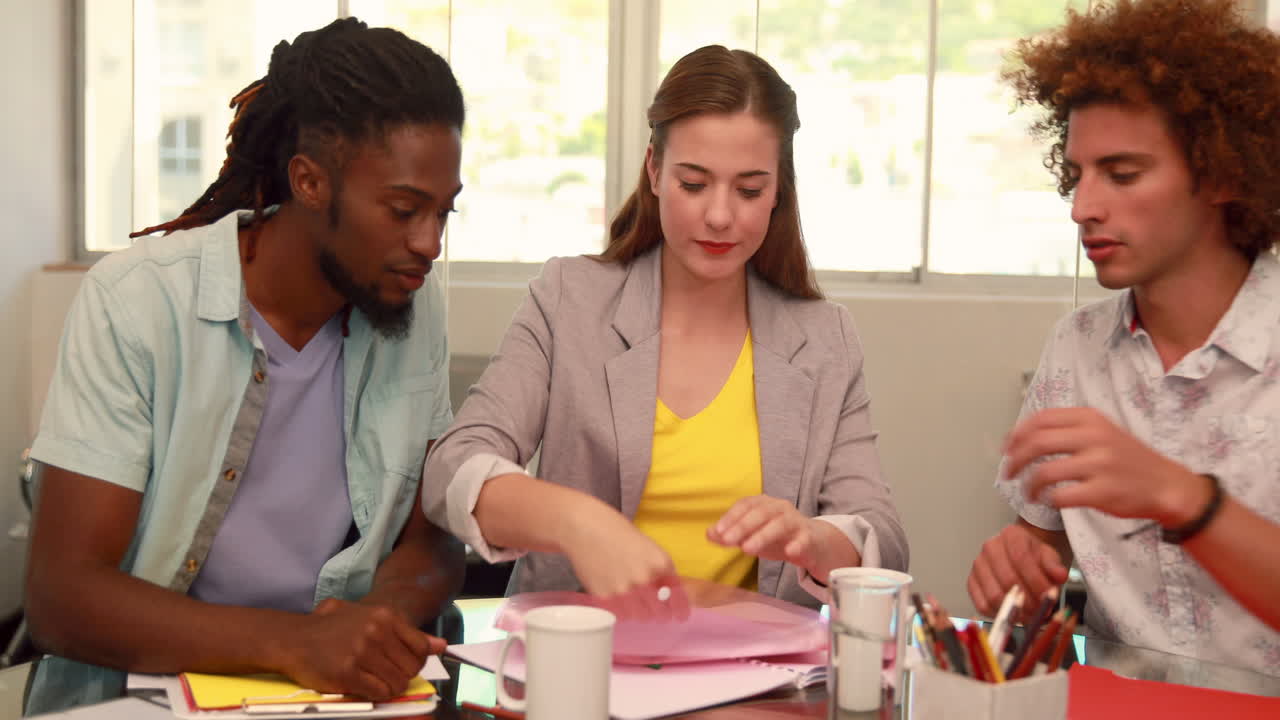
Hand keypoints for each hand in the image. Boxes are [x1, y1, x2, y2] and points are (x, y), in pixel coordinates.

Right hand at [281, 598, 443, 700]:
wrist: (293, 638)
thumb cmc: (332, 628)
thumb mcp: (370, 618)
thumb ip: (407, 632)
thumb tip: (441, 645)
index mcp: (385, 616)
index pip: (421, 648)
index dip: (414, 662)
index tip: (400, 664)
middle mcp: (377, 631)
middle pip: (411, 668)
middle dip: (402, 676)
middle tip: (385, 675)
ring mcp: (363, 652)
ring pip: (397, 683)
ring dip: (389, 688)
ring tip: (375, 681)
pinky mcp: (349, 673)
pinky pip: (379, 693)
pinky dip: (377, 695)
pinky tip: (365, 687)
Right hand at [562, 501, 689, 622]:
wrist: (584, 527)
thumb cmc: (616, 532)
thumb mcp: (647, 547)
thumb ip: (659, 570)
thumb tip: (669, 593)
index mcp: (660, 563)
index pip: (678, 596)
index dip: (680, 609)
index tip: (680, 616)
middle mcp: (645, 579)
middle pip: (660, 612)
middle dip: (659, 612)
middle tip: (655, 610)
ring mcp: (624, 590)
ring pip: (640, 616)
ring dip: (640, 612)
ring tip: (633, 601)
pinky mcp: (604, 598)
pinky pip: (620, 614)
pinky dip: (621, 610)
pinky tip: (617, 597)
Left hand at [707, 496, 820, 574]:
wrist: (813, 544)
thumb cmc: (778, 538)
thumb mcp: (752, 536)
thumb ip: (730, 535)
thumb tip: (709, 534)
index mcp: (764, 504)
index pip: (745, 505)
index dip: (731, 517)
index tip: (719, 532)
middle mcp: (780, 508)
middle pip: (761, 512)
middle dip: (742, 526)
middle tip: (728, 540)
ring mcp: (796, 522)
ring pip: (780, 524)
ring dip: (763, 535)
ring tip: (747, 549)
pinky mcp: (810, 537)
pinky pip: (804, 539)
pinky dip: (797, 544)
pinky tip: (789, 552)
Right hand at [967, 524, 1067, 617]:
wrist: (1021, 555)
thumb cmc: (1034, 557)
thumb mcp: (1049, 556)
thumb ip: (1054, 566)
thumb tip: (1059, 575)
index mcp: (1011, 535)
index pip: (1021, 558)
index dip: (1036, 581)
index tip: (1049, 596)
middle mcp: (990, 547)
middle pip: (1007, 579)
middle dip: (1028, 600)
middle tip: (1042, 610)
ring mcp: (978, 565)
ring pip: (994, 595)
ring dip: (1015, 610)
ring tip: (1030, 614)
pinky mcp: (972, 582)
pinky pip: (982, 604)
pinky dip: (999, 614)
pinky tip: (1014, 614)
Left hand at [1004, 408, 1206, 524]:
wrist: (1166, 485)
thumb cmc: (1128, 460)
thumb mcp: (1102, 431)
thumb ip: (1068, 430)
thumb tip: (1024, 436)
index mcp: (1090, 419)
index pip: (1040, 419)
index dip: (1017, 434)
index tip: (1007, 448)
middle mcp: (1094, 437)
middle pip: (1037, 443)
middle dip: (1015, 460)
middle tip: (1009, 473)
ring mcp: (1100, 464)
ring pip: (1045, 472)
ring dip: (1028, 485)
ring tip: (1028, 493)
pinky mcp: (1104, 491)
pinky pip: (1061, 496)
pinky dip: (1048, 500)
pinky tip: (1049, 501)